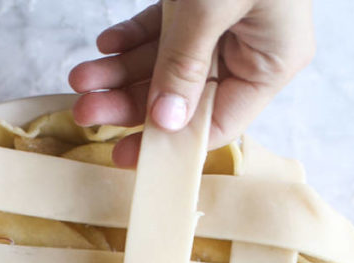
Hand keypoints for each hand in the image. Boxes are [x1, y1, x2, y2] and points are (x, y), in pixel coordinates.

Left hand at [69, 0, 314, 162]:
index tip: (124, 156)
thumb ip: (185, 65)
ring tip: (81, 78)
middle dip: (129, 102)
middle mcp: (250, 46)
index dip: (168, 143)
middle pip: (182, 96)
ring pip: (166, 63)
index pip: (217, 123)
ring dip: (120, 72)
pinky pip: (163, 30)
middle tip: (84, 111)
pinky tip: (105, 45)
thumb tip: (164, 121)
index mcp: (272, 60)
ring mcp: (226, 21)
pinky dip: (132, 38)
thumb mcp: (213, 6)